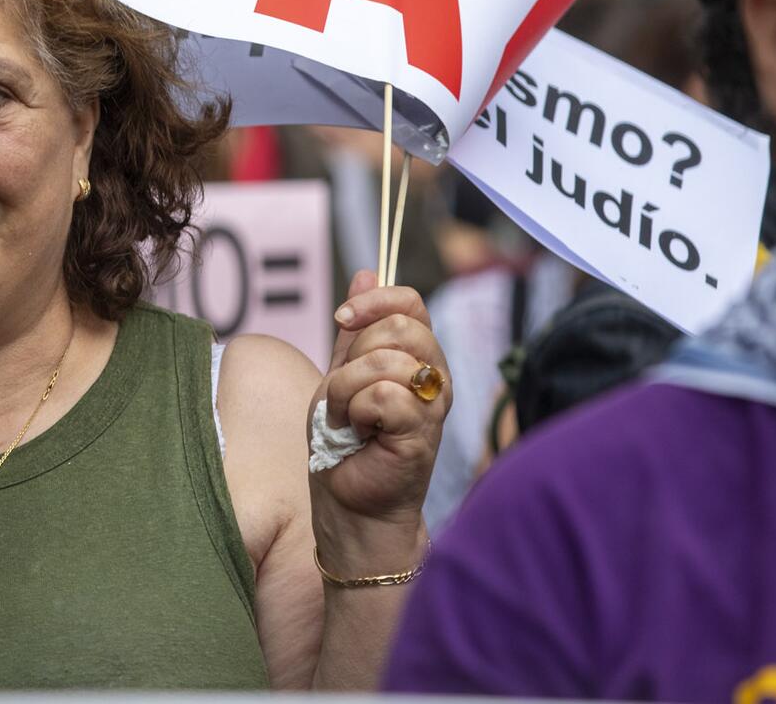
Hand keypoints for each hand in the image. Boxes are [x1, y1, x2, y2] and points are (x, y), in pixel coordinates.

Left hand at [307, 269, 449, 570]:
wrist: (349, 504)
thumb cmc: (346, 444)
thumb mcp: (342, 374)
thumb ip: (356, 330)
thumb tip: (365, 271)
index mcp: (418, 357)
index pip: (410, 302)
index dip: (374, 301)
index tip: (341, 319)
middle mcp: (434, 376)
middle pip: (399, 326)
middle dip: (354, 356)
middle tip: (344, 394)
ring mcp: (433, 405)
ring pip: (386, 360)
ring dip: (347, 391)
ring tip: (348, 419)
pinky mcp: (424, 433)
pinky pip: (384, 396)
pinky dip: (356, 412)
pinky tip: (359, 434)